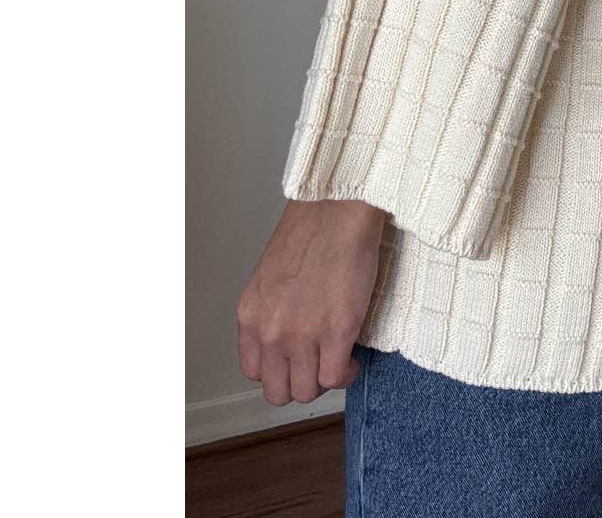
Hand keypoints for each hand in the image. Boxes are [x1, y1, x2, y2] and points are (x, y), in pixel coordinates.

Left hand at [237, 199, 385, 405]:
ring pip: (306, 391)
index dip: (279, 368)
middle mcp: (270, 332)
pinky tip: (351, 357)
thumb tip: (291, 330)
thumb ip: (273, 310)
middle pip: (277, 390)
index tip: (296, 358)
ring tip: (338, 359)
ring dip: (324, 380)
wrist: (336, 211)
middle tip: (318, 363)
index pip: (254, 370)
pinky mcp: (336, 333)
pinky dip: (345, 374)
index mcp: (250, 315)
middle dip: (300, 381)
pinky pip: (335, 377)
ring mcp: (302, 336)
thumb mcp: (271, 276)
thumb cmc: (310, 230)